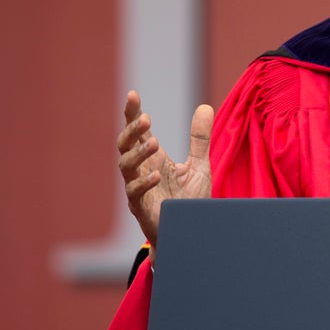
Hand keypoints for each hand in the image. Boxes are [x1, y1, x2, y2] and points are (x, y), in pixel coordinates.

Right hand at [116, 90, 214, 250]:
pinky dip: (143, 183)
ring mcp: (138, 191)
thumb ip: (199, 139)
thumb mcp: (199, 165)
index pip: (138, 132)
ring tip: (155, 141)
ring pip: (125, 167)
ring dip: (138, 153)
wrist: (191, 234)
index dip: (132, 114)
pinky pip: (134, 195)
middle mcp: (141, 172)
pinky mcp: (142, 210)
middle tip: (146, 119)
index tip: (133, 95)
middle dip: (132, 131)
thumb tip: (205, 106)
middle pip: (125, 146)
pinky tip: (156, 175)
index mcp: (152, 159)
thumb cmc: (189, 202)